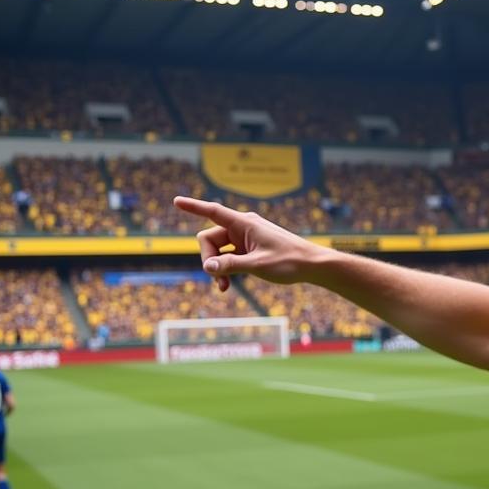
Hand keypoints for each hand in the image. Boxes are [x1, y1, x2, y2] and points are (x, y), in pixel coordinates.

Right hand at [173, 196, 321, 291]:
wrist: (312, 265)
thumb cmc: (289, 261)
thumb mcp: (257, 266)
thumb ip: (230, 265)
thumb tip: (207, 267)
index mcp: (244, 223)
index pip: (212, 212)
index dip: (193, 207)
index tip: (176, 200)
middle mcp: (243, 227)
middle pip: (210, 239)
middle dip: (209, 259)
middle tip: (218, 280)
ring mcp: (246, 238)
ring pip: (219, 251)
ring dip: (218, 268)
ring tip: (224, 288)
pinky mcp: (251, 249)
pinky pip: (230, 257)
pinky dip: (227, 269)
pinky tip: (228, 284)